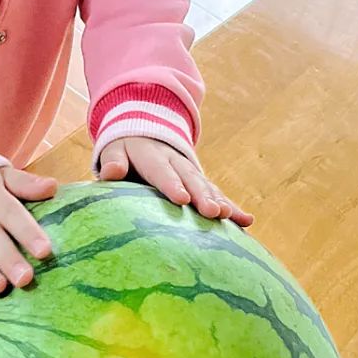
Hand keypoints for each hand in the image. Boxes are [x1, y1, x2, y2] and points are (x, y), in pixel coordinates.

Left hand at [99, 137, 252, 225]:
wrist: (146, 135)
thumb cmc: (125, 152)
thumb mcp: (115, 151)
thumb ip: (112, 161)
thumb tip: (109, 172)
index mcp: (153, 156)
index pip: (162, 171)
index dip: (172, 184)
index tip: (182, 198)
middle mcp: (177, 163)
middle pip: (190, 179)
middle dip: (202, 195)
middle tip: (212, 212)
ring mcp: (191, 173)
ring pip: (207, 187)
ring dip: (219, 201)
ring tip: (228, 217)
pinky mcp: (201, 184)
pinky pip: (218, 195)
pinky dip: (232, 207)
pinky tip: (247, 221)